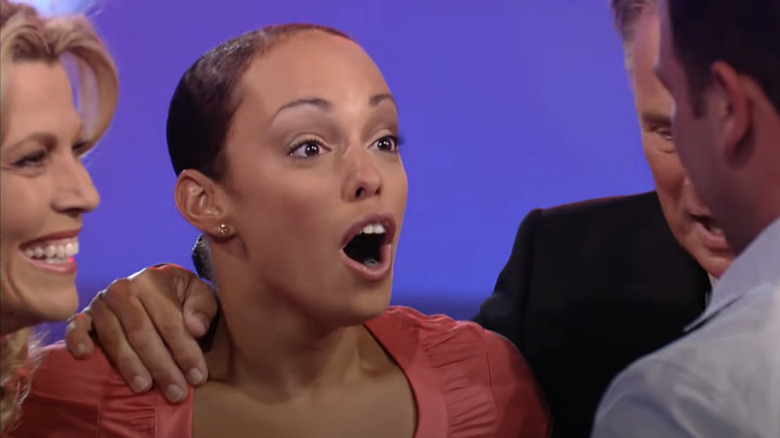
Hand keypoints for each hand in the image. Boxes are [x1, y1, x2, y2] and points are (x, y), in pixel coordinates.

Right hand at [64, 264, 217, 402]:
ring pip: (115, 339)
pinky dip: (78, 340)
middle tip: (176, 393)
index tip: (198, 377)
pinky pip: (76, 328)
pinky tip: (86, 356)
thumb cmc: (180, 296)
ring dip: (129, 366)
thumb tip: (196, 328)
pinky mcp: (84, 315)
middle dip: (162, 367)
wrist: (152, 286)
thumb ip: (202, 308)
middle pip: (142, 334)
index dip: (185, 352)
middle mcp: (123, 289)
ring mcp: (100, 303)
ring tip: (144, 388)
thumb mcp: (199, 294)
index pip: (170, 322)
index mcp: (152, 281)